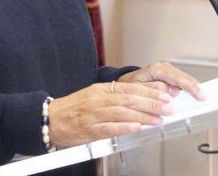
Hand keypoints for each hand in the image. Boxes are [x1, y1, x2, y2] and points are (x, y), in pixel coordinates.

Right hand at [47, 82, 172, 147]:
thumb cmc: (74, 109)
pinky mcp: (88, 129)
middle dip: (151, 103)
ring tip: (159, 118)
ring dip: (143, 116)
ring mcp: (93, 114)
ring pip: (122, 113)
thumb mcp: (94, 96)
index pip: (130, 88)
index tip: (165, 95)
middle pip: (129, 99)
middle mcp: (98, 100)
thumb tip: (139, 100)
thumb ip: (115, 97)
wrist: (49, 119)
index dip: (149, 91)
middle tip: (168, 107)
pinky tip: (137, 127)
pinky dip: (124, 127)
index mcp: (101, 89)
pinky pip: (108, 128)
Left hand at [117, 62, 204, 100]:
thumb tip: (171, 91)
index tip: (199, 95)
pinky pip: (182, 82)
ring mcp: (168, 71)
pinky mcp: (170, 77)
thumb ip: (154, 89)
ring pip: (185, 79)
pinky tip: (192, 95)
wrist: (125, 84)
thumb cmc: (130, 87)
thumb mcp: (138, 89)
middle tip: (203, 98)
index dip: (190, 87)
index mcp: (157, 69)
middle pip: (184, 77)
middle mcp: (164, 68)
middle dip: (194, 87)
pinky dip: (188, 89)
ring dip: (192, 88)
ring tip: (200, 97)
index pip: (178, 78)